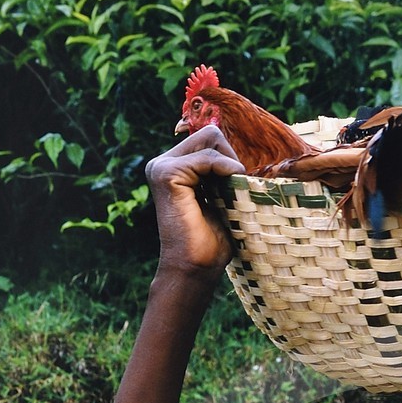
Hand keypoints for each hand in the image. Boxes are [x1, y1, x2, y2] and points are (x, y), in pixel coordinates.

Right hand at [144, 124, 244, 276]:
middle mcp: (162, 162)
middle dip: (230, 156)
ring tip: (232, 193)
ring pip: (210, 139)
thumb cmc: (210, 243)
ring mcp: (161, 166)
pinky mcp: (167, 174)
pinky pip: (207, 158)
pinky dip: (225, 169)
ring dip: (229, 164)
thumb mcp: (219, 199)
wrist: (194, 269)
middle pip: (210, 134)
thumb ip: (221, 175)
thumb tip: (240, 156)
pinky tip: (231, 186)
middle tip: (237, 188)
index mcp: (173, 167)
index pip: (208, 139)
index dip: (230, 157)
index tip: (237, 184)